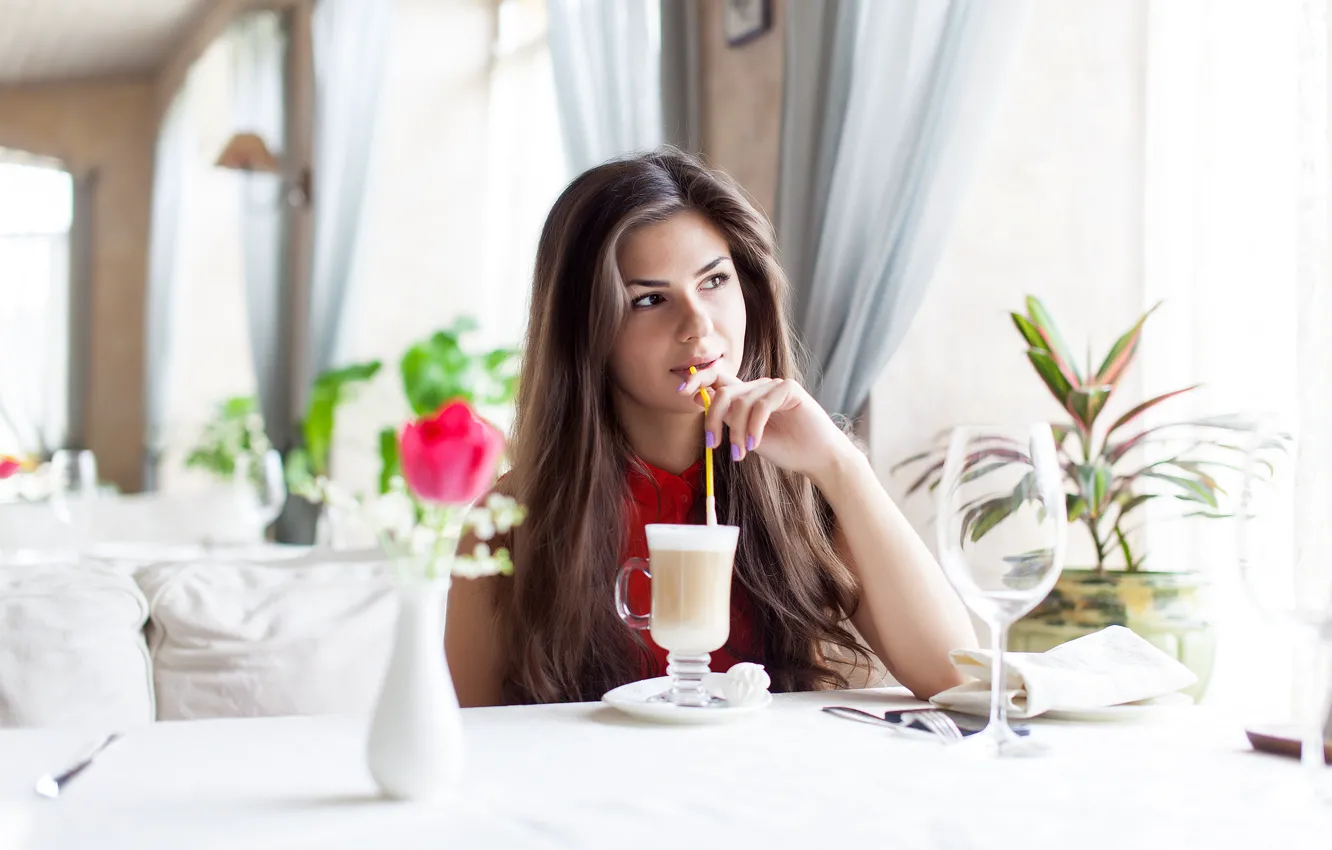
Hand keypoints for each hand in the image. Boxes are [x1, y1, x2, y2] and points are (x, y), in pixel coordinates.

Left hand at [677, 370, 856, 485]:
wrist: (816, 458)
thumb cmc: (785, 449)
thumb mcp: (746, 435)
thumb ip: (727, 419)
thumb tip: (699, 400)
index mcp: (747, 396)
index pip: (717, 379)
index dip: (697, 380)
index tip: (681, 392)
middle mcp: (758, 387)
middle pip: (723, 391)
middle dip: (712, 418)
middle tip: (712, 444)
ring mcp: (774, 386)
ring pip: (741, 401)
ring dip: (736, 431)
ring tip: (740, 453)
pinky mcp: (789, 389)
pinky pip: (761, 404)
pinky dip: (754, 427)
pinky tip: (754, 444)